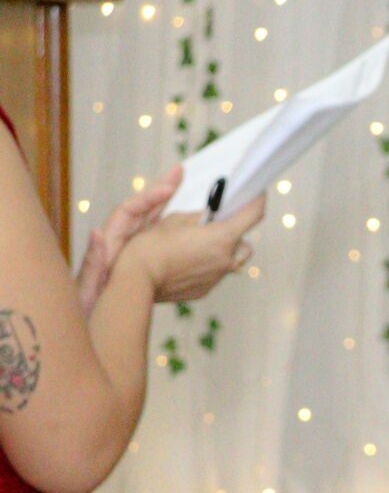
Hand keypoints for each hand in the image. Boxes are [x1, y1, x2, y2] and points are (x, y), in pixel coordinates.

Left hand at [74, 165, 181, 312]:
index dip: (150, 196)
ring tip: (191, 191)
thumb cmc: (88, 303)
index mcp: (110, 242)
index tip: (169, 185)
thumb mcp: (89, 284)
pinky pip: (162, 240)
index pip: (130, 210)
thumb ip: (95, 261)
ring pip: (156, 223)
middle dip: (163, 190)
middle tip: (180, 172)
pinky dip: (176, 230)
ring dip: (172, 206)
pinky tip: (195, 228)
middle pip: (145, 210)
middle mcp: (122, 241)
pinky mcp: (145, 262)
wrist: (89, 320)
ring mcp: (135, 250)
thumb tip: (98, 235)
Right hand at [121, 193, 267, 303]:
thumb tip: (210, 216)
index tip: (258, 194)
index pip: (253, 215)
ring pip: (231, 261)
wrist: (138, 278)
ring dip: (222, 251)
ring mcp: (218, 277)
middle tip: (219, 225)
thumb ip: (201, 216)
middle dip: (236, 233)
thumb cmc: (155, 244)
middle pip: (245, 243)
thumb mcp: (177, 219)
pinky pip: (215, 273)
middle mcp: (226, 259)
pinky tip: (187, 261)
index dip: (257, 201)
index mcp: (222, 237)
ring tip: (200, 244)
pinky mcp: (206, 289)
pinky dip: (207, 265)